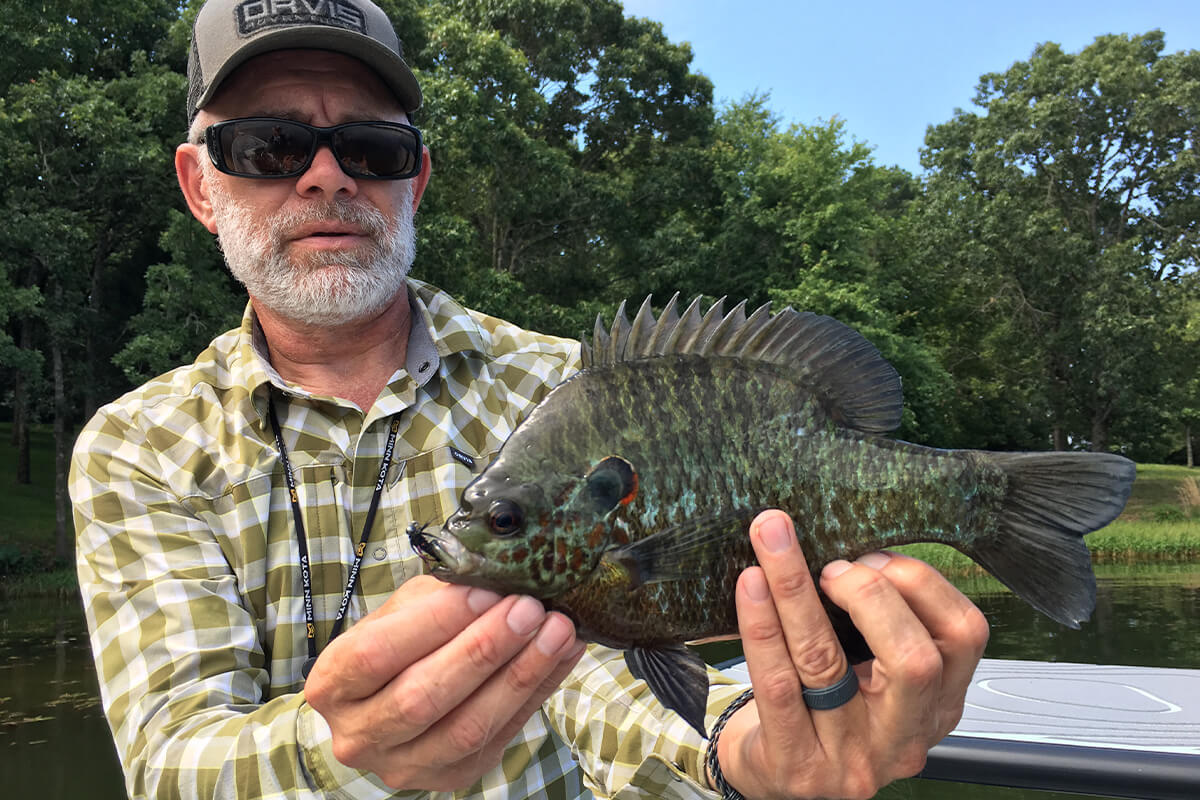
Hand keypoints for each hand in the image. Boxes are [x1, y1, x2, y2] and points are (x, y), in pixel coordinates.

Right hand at [304, 575, 585, 790]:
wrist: (389, 706)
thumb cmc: (395, 646)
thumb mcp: (400, 613)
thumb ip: (435, 599)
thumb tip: (493, 580)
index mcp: (333, 685)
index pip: (377, 653)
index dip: (434, 622)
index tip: (485, 591)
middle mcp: (360, 735)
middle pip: (423, 696)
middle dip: (484, 649)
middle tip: (529, 609)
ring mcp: (404, 765)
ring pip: (467, 726)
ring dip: (521, 675)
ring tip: (558, 631)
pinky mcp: (451, 777)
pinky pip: (501, 735)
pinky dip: (538, 691)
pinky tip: (563, 654)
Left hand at [714, 510, 989, 799]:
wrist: (779, 780)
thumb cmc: (829, 712)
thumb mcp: (879, 675)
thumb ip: (884, 622)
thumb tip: (854, 543)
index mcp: (938, 705)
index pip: (964, 636)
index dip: (921, 584)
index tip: (871, 556)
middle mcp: (903, 736)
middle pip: (914, 661)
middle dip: (871, 594)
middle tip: (831, 565)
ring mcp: (849, 758)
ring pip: (826, 663)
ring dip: (795, 589)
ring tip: (772, 539)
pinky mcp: (794, 763)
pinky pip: (775, 684)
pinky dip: (761, 626)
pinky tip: (750, 585)